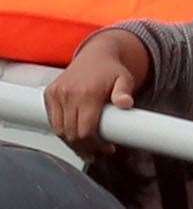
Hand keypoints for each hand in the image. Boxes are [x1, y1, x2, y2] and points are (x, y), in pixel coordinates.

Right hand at [44, 30, 147, 156]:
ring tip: (89, 148)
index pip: (85, 130)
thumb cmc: (112, 70)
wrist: (95, 56)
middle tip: (99, 152)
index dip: (96, 145)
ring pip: (60, 130)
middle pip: (71, 134)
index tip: (108, 149)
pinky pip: (53, 121)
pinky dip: (63, 132)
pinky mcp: (49, 95)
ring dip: (73, 143)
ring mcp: (56, 94)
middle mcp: (68, 94)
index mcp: (87, 93)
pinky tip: (76, 137)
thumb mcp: (125, 79)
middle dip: (86, 148)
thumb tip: (126, 103)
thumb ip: (124, 92)